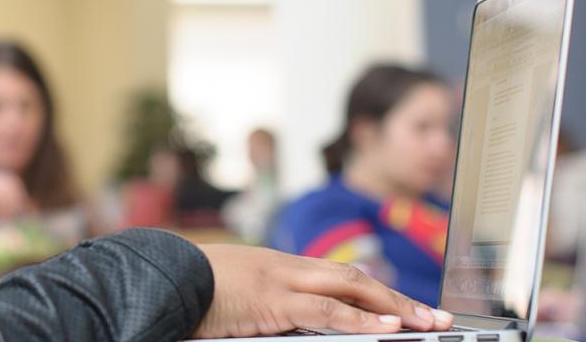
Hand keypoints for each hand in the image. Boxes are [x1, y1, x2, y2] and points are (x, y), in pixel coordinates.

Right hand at [193, 245, 453, 337]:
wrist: (156, 276)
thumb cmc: (181, 289)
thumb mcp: (227, 297)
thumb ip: (258, 308)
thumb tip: (272, 321)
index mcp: (273, 267)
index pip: (335, 276)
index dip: (372, 291)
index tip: (401, 306)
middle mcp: (283, 267)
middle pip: (354, 278)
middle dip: (398, 298)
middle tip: (437, 316)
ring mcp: (280, 280)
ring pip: (351, 289)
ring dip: (395, 307)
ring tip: (430, 323)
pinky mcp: (273, 301)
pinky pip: (327, 311)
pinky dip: (362, 319)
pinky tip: (390, 327)